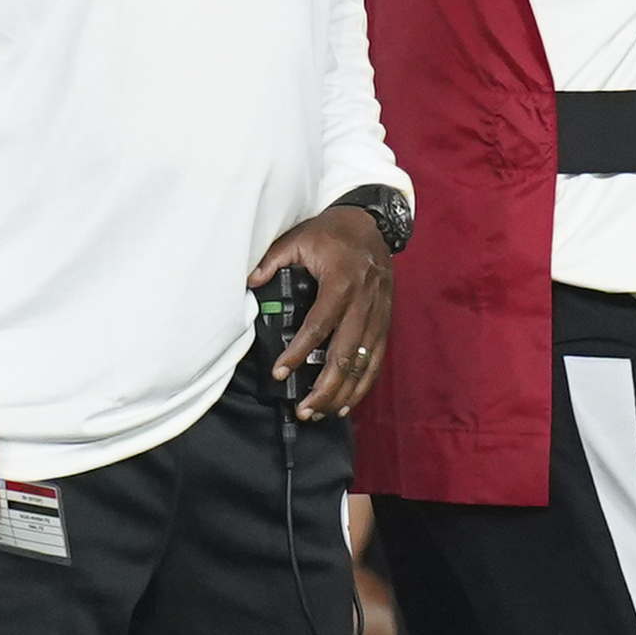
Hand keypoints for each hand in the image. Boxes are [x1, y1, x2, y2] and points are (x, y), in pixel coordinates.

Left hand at [249, 206, 393, 420]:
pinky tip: (346, 402)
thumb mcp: (299, 237)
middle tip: (303, 408)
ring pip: (363, 363)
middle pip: (345, 354)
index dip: (299, 353)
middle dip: (324, 387)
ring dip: (343, 392)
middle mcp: (364, 302)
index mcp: (342, 283)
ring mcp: (378, 314)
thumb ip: (273, 259)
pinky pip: (377, 359)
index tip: (280, 372)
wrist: (371, 223)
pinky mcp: (385, 321)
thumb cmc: (333, 232)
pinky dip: (363, 384)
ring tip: (320, 411)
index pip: (319, 326)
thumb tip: (250, 281)